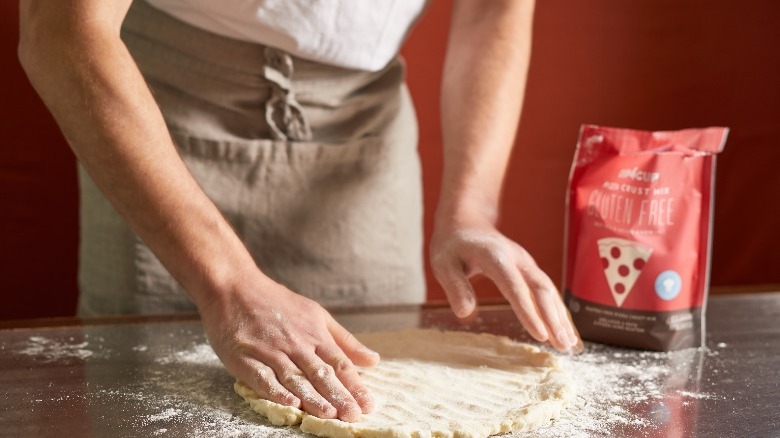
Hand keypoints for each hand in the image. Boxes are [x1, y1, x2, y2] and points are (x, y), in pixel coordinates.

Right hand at [198, 274, 378, 421]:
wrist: (233, 287)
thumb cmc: (277, 302)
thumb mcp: (316, 314)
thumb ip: (344, 340)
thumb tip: (373, 360)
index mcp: (314, 333)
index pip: (339, 364)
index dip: (354, 386)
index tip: (368, 405)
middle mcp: (295, 343)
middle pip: (320, 373)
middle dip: (338, 396)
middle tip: (353, 416)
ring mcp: (270, 350)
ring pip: (295, 378)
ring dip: (312, 397)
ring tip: (329, 414)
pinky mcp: (244, 357)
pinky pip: (262, 377)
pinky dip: (276, 390)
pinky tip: (289, 403)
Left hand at [430, 225, 578, 350]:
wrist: (466, 221)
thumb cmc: (452, 244)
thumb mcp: (443, 263)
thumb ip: (454, 286)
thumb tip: (465, 313)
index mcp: (496, 257)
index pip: (515, 287)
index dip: (529, 312)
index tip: (540, 335)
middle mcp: (517, 259)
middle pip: (540, 289)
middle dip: (553, 318)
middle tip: (563, 346)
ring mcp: (526, 263)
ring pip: (548, 290)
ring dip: (560, 316)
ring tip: (569, 344)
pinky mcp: (528, 269)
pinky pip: (546, 290)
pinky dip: (557, 310)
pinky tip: (564, 330)